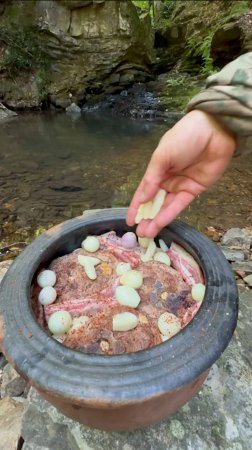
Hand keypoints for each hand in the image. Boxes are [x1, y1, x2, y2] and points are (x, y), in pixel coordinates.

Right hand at [126, 110, 235, 236]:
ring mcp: (180, 186)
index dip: (136, 206)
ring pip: (166, 206)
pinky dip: (169, 214)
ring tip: (146, 233)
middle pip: (154, 202)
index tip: (129, 221)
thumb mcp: (161, 156)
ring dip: (156, 220)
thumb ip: (152, 179)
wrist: (213, 131)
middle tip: (138, 233)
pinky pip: (179, 205)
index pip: (143, 191)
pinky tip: (160, 223)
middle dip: (146, 217)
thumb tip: (142, 199)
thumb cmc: (183, 138)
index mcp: (157, 170)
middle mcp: (167, 180)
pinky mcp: (194, 190)